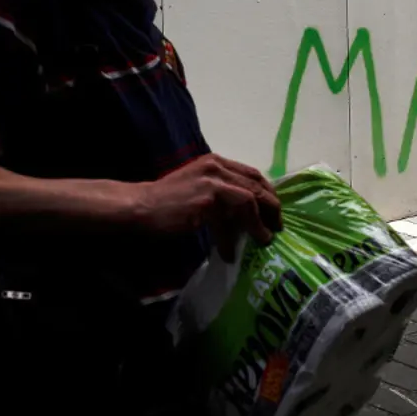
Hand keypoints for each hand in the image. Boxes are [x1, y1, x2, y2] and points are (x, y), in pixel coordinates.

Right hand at [137, 154, 282, 261]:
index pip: (252, 174)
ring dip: (260, 223)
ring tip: (264, 240)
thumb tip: (244, 215)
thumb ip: (221, 194)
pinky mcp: (207, 198)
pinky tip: (230, 253)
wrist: (139, 206)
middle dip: (271, 207)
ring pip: (250, 200)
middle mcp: (217, 166)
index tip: (274, 212)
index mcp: (216, 162)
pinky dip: (234, 237)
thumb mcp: (199, 190)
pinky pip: (232, 218)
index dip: (267, 193)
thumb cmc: (166, 202)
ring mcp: (212, 181)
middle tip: (277, 227)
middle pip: (256, 184)